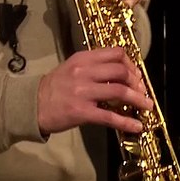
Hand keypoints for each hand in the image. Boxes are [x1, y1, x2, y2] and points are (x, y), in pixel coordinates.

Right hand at [37, 47, 152, 135]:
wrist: (32, 105)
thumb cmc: (54, 87)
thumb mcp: (71, 68)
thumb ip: (93, 67)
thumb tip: (121, 75)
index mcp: (82, 59)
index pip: (115, 53)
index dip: (131, 64)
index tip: (136, 75)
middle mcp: (84, 72)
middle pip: (121, 72)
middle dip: (137, 82)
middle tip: (142, 92)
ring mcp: (83, 92)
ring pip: (119, 92)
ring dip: (138, 100)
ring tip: (147, 106)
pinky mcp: (82, 112)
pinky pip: (110, 117)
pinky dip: (127, 122)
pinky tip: (137, 127)